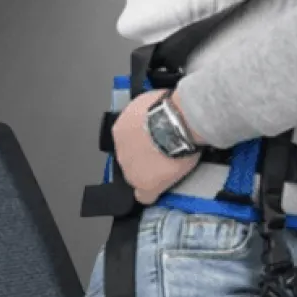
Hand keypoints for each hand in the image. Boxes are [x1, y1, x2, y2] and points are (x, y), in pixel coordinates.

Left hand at [111, 89, 201, 204]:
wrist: (175, 123)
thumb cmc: (167, 108)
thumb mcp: (151, 101)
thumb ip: (148, 113)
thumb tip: (156, 112)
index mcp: (121, 129)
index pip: (127, 142)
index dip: (141, 143)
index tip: (152, 143)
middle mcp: (121, 150)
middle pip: (131, 160)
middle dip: (145, 157)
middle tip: (164, 153)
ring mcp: (131, 169)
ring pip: (137, 176)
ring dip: (150, 173)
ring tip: (168, 167)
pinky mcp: (145, 184)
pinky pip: (145, 196)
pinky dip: (152, 194)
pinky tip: (160, 191)